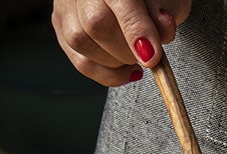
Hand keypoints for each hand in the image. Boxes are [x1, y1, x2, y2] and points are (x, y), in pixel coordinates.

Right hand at [52, 0, 190, 85]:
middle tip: (147, 55)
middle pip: (95, 24)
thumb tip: (163, 32)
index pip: (120, 1)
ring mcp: (66, 5)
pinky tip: (125, 69)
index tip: (151, 56)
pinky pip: (80, 61)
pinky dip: (106, 73)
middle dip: (126, 50)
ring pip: (81, 44)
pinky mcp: (61, 24)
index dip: (136, 31)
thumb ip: (166, 12)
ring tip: (135, 58)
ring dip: (115, 63)